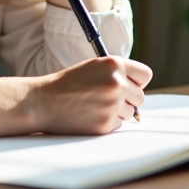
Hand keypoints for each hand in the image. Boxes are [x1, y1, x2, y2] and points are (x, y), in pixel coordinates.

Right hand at [29, 56, 152, 134]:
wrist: (43, 101)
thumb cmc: (68, 83)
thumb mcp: (94, 67)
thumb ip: (117, 73)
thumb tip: (139, 89)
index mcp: (114, 64)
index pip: (145, 75)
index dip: (137, 81)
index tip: (130, 85)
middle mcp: (116, 83)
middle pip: (140, 97)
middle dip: (128, 99)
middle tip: (107, 98)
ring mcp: (112, 104)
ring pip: (129, 112)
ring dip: (116, 111)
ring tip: (94, 105)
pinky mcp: (105, 124)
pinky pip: (117, 124)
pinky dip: (107, 122)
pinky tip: (89, 115)